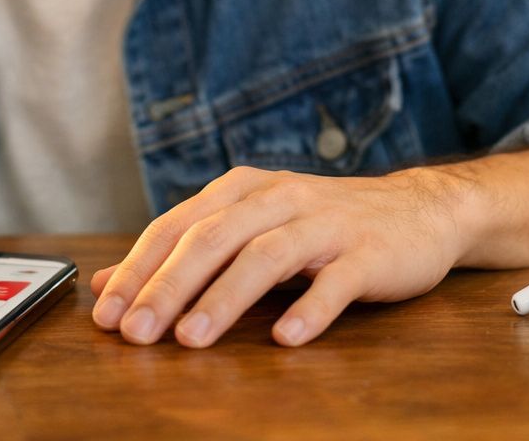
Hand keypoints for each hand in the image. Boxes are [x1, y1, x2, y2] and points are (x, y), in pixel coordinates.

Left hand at [89, 165, 468, 347]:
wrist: (421, 210)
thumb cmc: (322, 225)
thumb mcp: (249, 227)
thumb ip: (183, 252)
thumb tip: (107, 283)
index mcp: (242, 189)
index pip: (177, 227)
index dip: (138, 269)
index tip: (107, 316)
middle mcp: (278, 198)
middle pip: (213, 238)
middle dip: (169, 286)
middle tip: (137, 332)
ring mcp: (326, 223)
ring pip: (266, 256)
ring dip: (226, 297)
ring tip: (193, 338)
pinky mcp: (369, 252)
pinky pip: (336, 281)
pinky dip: (309, 307)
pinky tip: (286, 337)